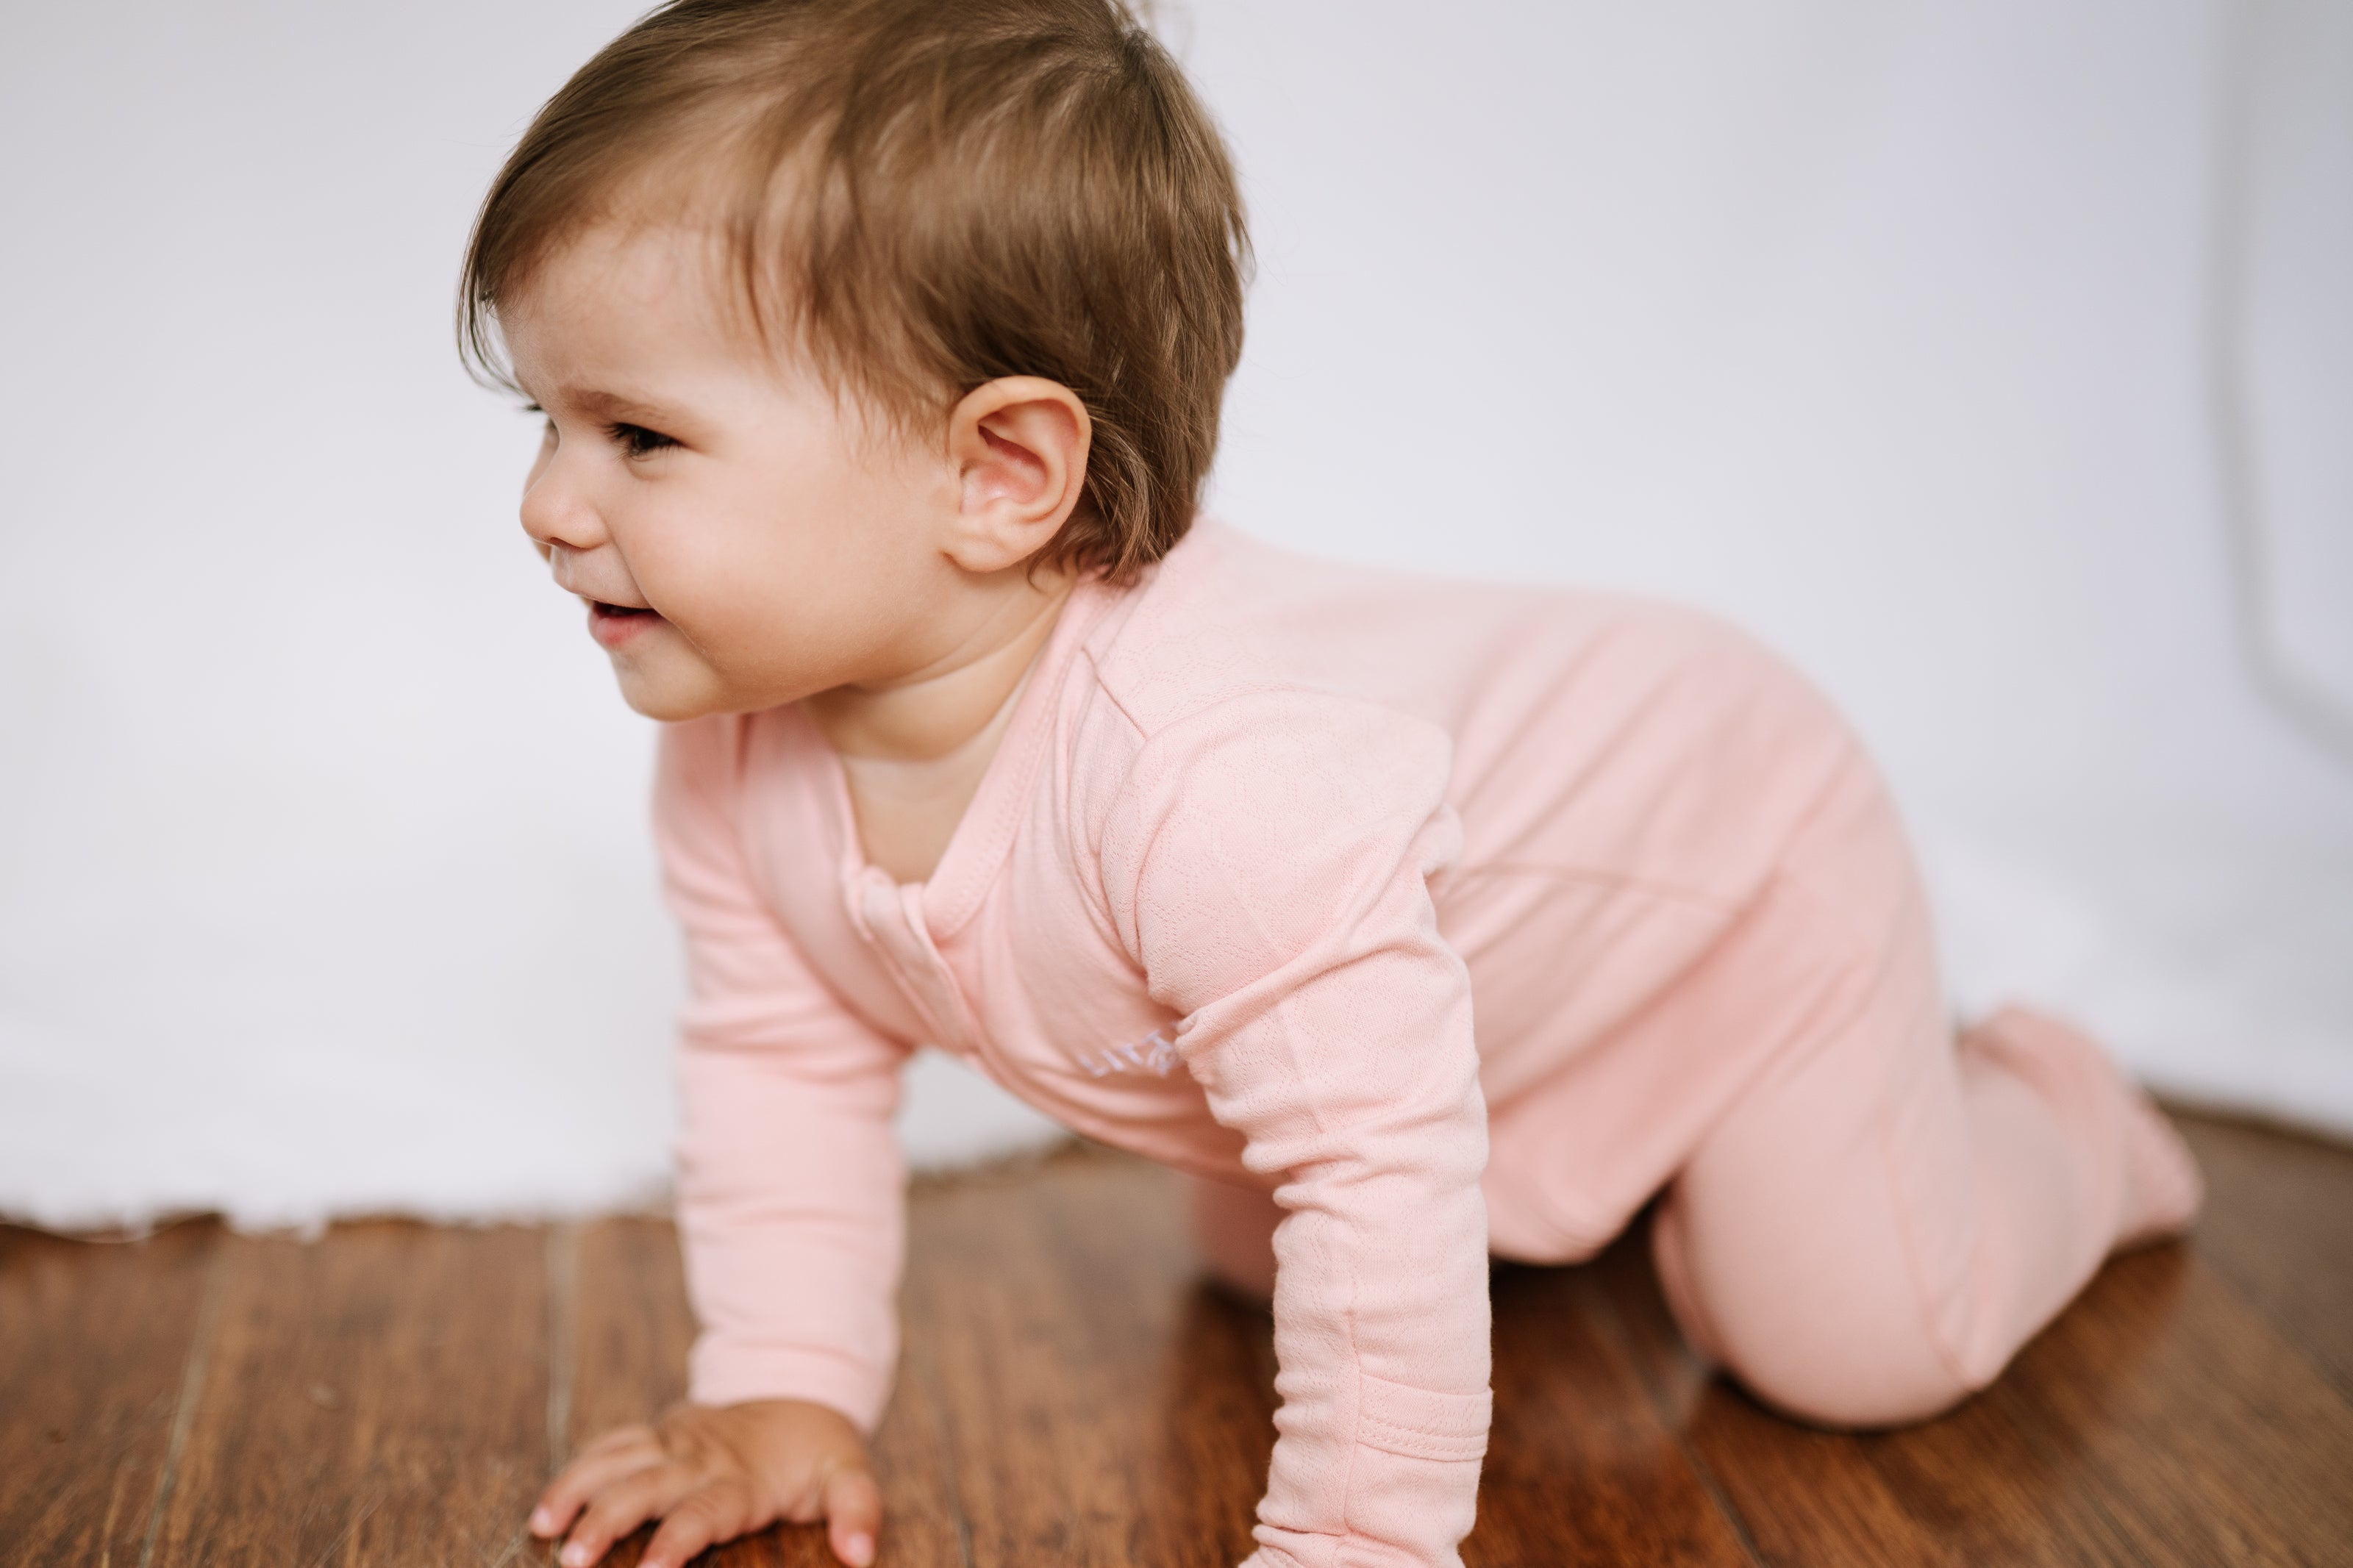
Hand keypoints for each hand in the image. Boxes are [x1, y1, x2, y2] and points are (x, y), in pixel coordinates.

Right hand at [527, 1397, 880, 1567]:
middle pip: (645, 1488)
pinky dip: (579, 1468)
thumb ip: (858, 1511)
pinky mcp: (658, 1433)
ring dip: (578, 1490)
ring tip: (543, 1527)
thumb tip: (861, 1555)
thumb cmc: (818, 1448)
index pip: (706, 1511)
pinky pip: (612, 1445)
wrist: (796, 1384)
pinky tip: (548, 1503)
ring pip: (617, 1461)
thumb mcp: (850, 1474)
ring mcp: (674, 1442)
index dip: (678, 1538)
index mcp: (743, 1477)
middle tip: (574, 1559)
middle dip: (606, 1521)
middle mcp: (700, 1457)